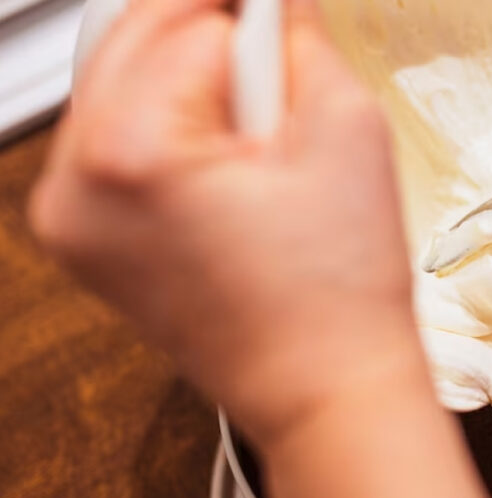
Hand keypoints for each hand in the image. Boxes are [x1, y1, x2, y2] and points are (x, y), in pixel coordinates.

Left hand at [30, 0, 415, 446]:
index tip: (282, 22)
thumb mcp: (347, 130)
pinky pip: (113, 140)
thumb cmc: (339, 296)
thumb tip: (271, 4)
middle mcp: (73, 186)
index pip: (186, 18)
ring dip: (191, 86)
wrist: (325, 390)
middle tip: (279, 77)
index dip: (255, 17)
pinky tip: (228, 172)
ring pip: (121, 85)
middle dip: (214, 41)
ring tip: (259, 148)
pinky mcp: (82, 241)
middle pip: (133, 39)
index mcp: (130, 154)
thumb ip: (299, 35)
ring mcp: (68, 220)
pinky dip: (169, 131)